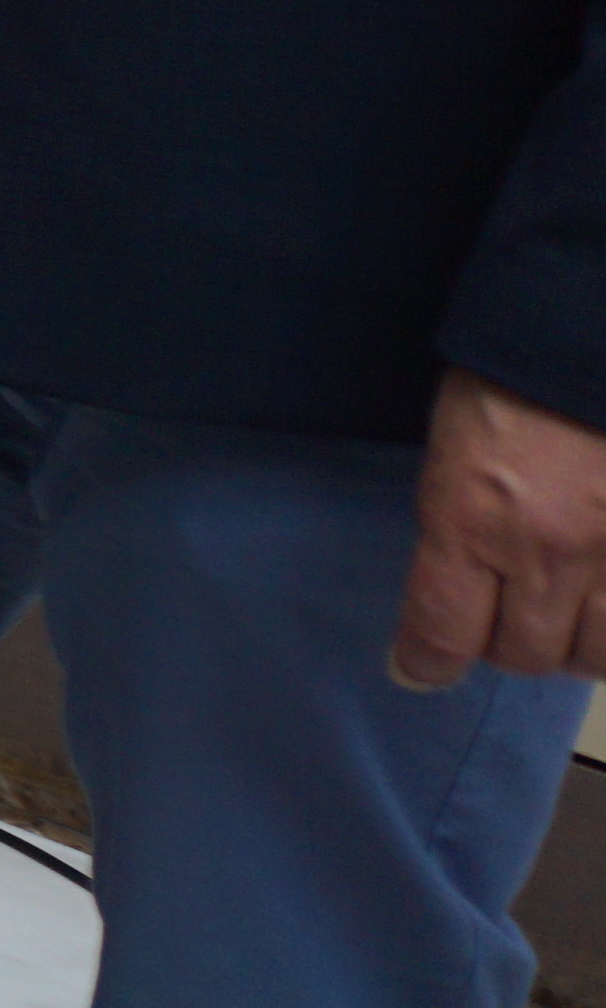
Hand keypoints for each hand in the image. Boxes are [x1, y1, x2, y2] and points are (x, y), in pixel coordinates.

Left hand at [393, 368, 605, 689]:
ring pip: (596, 657)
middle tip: (507, 618)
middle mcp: (547, 553)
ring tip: (568, 614)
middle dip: (507, 645)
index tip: (420, 667)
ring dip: (576, 645)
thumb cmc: (509, 384)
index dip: (427, 662)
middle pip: (523, 655)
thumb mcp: (453, 450)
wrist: (590, 340)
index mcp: (471, 520)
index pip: (442, 630)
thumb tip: (455, 594)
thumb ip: (455, 523)